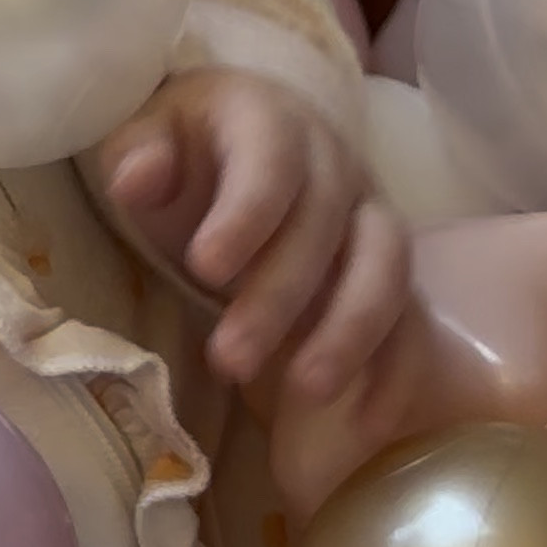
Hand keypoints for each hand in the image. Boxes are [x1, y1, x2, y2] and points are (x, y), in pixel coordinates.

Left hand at [96, 64, 411, 412]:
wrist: (240, 144)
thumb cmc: (187, 148)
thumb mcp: (150, 138)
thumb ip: (140, 154)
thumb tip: (135, 178)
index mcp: (274, 121)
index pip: (272, 161)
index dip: (246, 213)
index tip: (204, 267)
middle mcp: (336, 166)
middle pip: (325, 229)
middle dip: (280, 299)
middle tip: (229, 359)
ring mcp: (370, 218)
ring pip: (386, 270)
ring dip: (350, 334)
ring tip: (305, 392)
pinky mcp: (387, 271)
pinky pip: (411, 319)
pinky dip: (397, 369)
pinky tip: (366, 424)